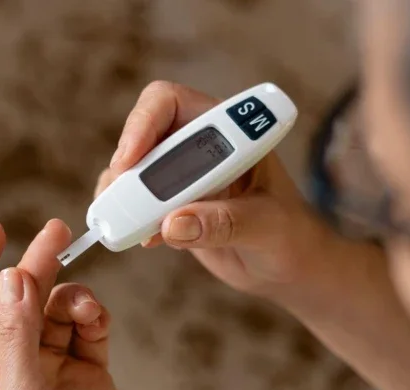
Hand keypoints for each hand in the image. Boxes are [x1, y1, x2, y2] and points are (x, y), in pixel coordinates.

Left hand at [0, 219, 149, 389]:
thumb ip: (18, 336)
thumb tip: (13, 278)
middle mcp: (12, 368)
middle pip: (18, 300)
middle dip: (36, 266)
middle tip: (58, 233)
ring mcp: (52, 372)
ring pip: (58, 311)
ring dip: (73, 300)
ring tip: (87, 309)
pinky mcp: (90, 376)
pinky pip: (89, 331)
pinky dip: (94, 318)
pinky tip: (99, 320)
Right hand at [97, 81, 337, 302]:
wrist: (287, 266)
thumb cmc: (290, 233)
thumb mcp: (266, 226)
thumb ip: (224, 222)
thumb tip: (173, 224)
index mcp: (226, 129)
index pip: (170, 103)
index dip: (143, 123)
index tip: (131, 160)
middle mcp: (198, 146)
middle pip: (140, 136)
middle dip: (126, 167)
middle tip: (122, 202)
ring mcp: (180, 177)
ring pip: (130, 171)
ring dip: (120, 196)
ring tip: (127, 226)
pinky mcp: (170, 208)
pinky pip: (133, 205)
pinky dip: (127, 221)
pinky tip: (143, 240)